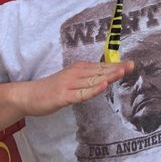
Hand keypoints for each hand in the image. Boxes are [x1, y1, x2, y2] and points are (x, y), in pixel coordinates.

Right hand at [11, 60, 134, 116]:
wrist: (28, 95)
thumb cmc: (51, 89)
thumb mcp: (71, 81)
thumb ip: (86, 80)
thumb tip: (105, 78)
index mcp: (78, 69)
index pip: (100, 67)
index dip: (115, 65)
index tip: (130, 64)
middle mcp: (75, 74)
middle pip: (99, 72)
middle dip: (116, 69)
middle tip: (132, 65)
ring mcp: (69, 85)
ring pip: (92, 80)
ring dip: (108, 76)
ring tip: (123, 72)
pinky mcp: (63, 97)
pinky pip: (81, 94)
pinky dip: (93, 90)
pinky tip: (103, 86)